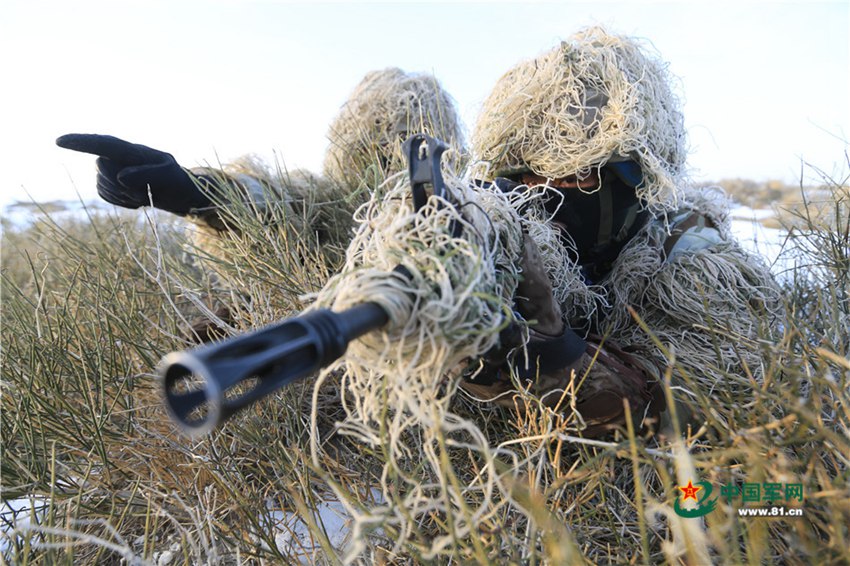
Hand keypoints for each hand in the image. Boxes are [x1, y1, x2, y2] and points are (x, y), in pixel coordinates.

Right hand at [56, 133, 210, 214]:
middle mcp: (117, 157)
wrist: (176, 192)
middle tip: (144, 190)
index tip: (60, 141)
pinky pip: (104, 195)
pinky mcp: (109, 184)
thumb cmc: (175, 180)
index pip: (103, 143)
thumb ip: (147, 174)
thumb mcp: (169, 176)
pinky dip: (121, 202)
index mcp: (132, 150)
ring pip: (101, 184)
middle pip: (101, 167)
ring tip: (143, 193)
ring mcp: (111, 170)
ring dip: (123, 194)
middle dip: (120, 183)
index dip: (81, 142)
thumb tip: (121, 176)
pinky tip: (135, 199)